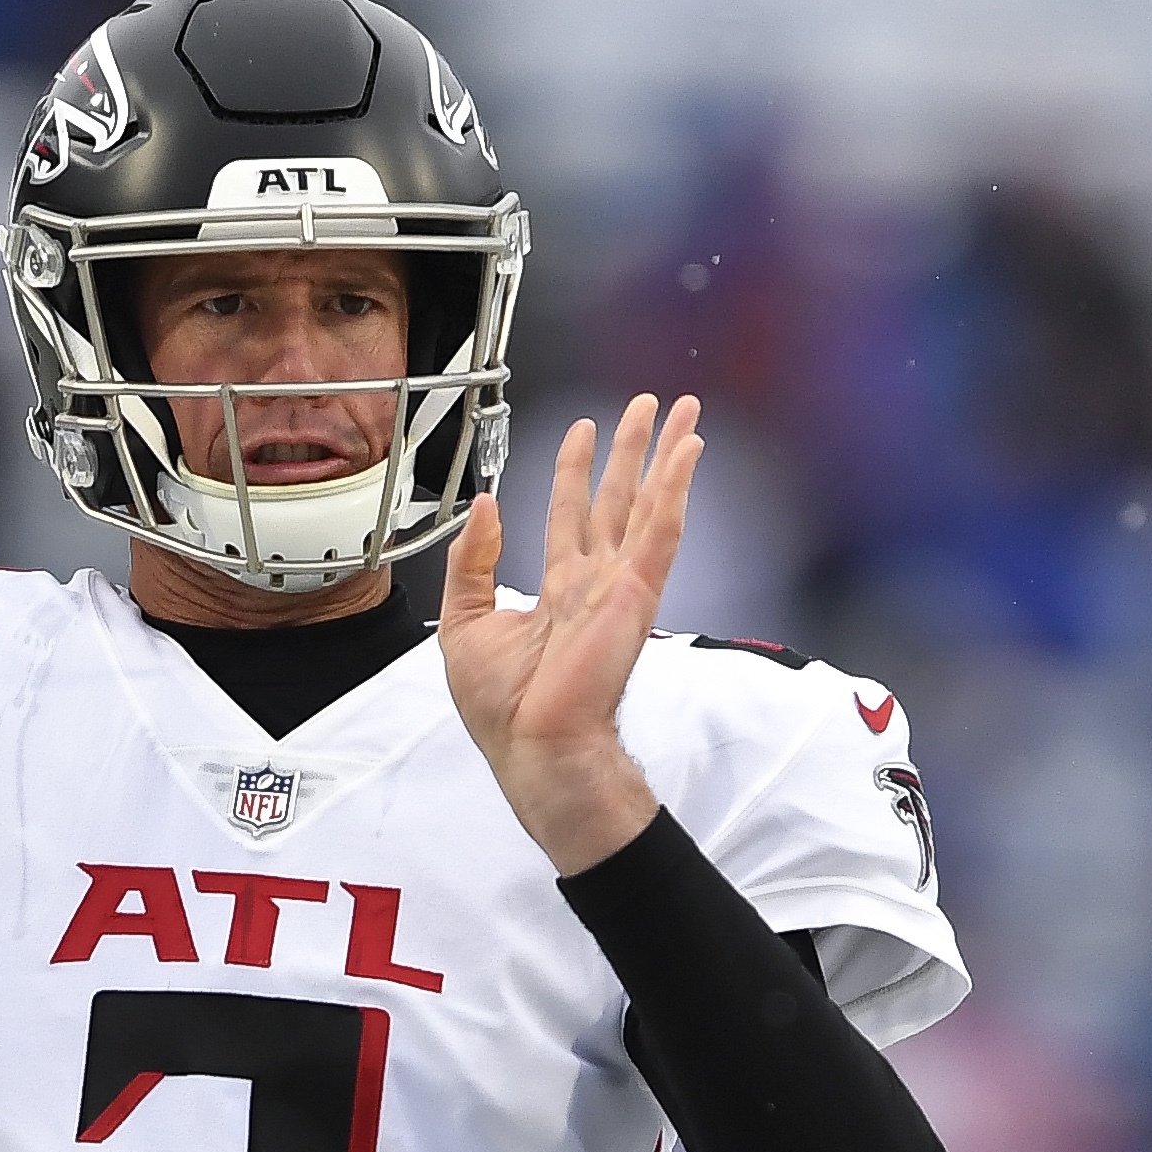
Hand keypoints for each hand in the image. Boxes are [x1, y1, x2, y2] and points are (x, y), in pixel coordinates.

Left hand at [438, 395, 703, 875]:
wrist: (533, 746)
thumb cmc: (503, 708)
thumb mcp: (462, 622)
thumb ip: (472, 561)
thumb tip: (484, 506)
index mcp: (557, 589)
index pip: (568, 514)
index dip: (573, 470)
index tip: (580, 432)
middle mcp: (594, 582)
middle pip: (617, 498)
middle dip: (633, 450)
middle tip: (649, 406)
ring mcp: (620, 586)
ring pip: (648, 504)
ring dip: (666, 457)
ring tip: (684, 412)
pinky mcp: (637, 594)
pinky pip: (661, 531)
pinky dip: (677, 489)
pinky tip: (689, 452)